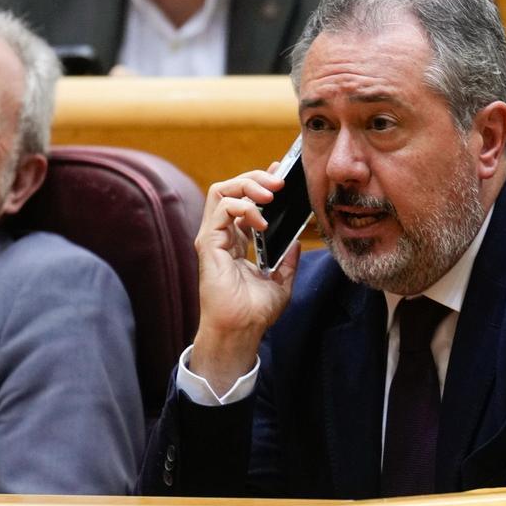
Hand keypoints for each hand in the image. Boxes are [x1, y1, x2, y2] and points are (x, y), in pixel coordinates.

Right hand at [189, 167, 300, 393]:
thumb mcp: (282, 280)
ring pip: (222, 191)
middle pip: (232, 189)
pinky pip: (220, 209)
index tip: (281, 175)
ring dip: (248, 185)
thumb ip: (288, 257)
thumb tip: (296, 237)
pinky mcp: (209, 243)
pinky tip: (261, 221)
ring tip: (271, 194)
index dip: (260, 184)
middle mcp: (223, 236)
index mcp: (237, 242)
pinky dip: (242, 207)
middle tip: (280, 181)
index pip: (245, 201)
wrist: (241, 330)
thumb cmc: (254, 312)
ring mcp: (213, 238)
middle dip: (256, 178)